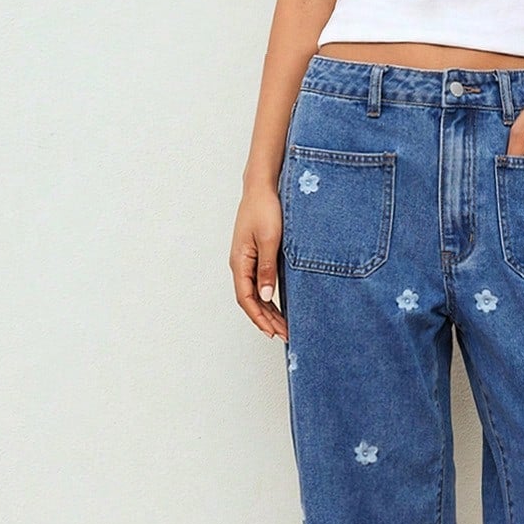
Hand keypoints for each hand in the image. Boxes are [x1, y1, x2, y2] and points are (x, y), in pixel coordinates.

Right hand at [231, 185, 286, 339]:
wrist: (261, 188)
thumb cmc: (264, 209)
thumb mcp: (269, 240)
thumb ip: (267, 268)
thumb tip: (266, 296)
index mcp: (239, 262)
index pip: (246, 299)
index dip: (259, 318)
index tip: (272, 332)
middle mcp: (240, 264)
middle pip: (251, 300)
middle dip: (266, 320)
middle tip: (284, 335)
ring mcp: (246, 261)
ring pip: (255, 294)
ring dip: (268, 311)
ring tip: (283, 327)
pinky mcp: (255, 256)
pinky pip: (259, 283)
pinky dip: (269, 298)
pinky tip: (278, 306)